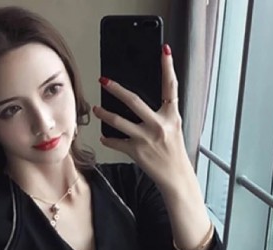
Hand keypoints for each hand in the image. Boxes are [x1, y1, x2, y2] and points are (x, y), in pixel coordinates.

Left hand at [93, 45, 193, 193]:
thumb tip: (141, 103)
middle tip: (104, 81)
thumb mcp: (173, 128)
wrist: (175, 176)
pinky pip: (117, 142)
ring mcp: (146, 138)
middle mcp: (159, 125)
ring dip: (105, 114)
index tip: (163, 51)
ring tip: (96, 109)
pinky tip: (103, 136)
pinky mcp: (137, 151)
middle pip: (134, 101)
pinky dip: (108, 139)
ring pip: (120, 121)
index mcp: (171, 116)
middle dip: (116, 89)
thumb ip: (162, 114)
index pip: (171, 86)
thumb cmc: (173, 152)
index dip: (168, 67)